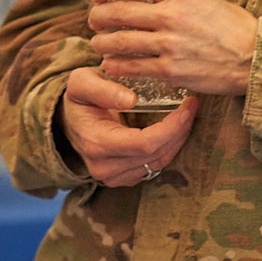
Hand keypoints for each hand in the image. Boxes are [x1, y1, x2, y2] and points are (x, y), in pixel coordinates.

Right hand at [59, 67, 198, 185]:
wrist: (69, 121)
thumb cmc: (79, 98)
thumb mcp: (81, 82)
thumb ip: (103, 88)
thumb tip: (131, 99)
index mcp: (96, 144)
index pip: (144, 143)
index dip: (171, 127)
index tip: (186, 106)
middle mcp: (105, 168)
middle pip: (156, 155)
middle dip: (180, 131)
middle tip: (192, 106)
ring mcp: (114, 177)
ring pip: (159, 163)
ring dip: (178, 139)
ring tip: (187, 116)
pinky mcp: (124, 179)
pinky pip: (155, 166)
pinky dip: (169, 148)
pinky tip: (175, 130)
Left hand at [88, 0, 256, 96]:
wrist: (255, 57)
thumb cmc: (232, 26)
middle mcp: (171, 15)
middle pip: (117, 12)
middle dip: (98, 17)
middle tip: (93, 21)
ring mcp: (169, 44)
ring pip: (119, 42)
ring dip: (102, 43)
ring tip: (97, 44)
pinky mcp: (171, 71)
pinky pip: (133, 67)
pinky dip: (116, 66)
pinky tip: (110, 65)